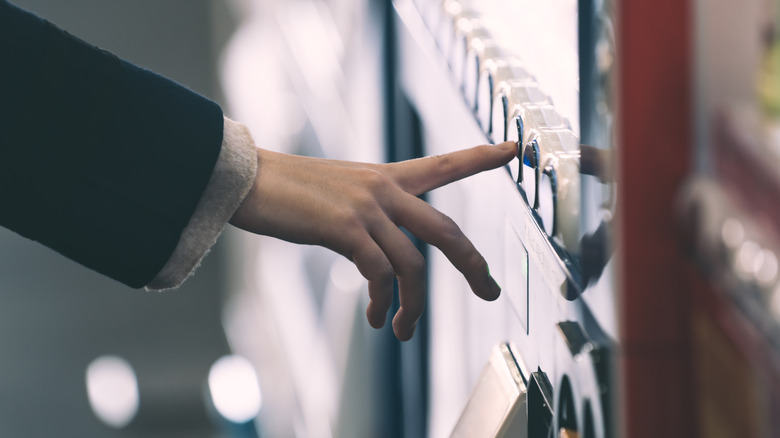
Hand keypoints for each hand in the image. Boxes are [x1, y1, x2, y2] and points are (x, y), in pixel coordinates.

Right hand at [229, 141, 516, 339]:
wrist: (247, 179)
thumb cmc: (288, 190)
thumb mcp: (340, 193)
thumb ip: (371, 215)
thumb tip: (384, 263)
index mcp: (386, 177)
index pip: (444, 164)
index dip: (481, 157)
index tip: (514, 149)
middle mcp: (384, 189)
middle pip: (445, 229)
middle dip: (472, 264)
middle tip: (490, 291)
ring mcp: (366, 208)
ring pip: (413, 265)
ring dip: (413, 306)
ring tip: (402, 331)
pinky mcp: (345, 228)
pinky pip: (380, 273)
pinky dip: (381, 301)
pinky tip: (375, 315)